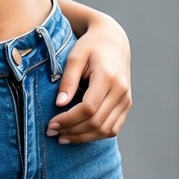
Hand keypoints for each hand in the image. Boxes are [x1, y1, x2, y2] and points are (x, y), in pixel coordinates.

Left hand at [46, 11, 131, 143]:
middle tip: (52, 132)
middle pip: (97, 123)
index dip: (69, 120)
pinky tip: (79, 134)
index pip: (88, 108)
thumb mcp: (75, 57)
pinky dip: (96, 135)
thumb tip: (60, 104)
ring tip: (63, 136)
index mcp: (108, 77)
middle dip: (72, 131)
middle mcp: (121, 91)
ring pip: (106, 130)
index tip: (51, 124)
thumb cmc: (91, 46)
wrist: (113, 40)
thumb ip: (68, 81)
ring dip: (83, 137)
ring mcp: (126, 100)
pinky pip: (113, 128)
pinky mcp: (126, 105)